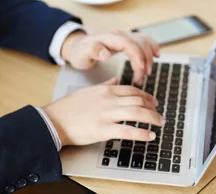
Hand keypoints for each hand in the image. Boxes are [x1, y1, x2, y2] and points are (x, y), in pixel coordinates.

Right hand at [43, 77, 164, 146]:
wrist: (54, 120)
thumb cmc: (68, 107)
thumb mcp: (87, 91)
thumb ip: (104, 85)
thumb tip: (115, 80)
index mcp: (105, 90)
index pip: (132, 90)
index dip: (146, 96)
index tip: (153, 102)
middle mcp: (109, 100)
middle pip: (138, 101)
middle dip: (153, 108)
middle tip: (159, 114)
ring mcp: (107, 114)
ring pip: (137, 113)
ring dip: (152, 118)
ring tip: (160, 124)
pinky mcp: (104, 129)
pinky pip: (128, 131)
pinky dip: (142, 133)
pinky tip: (150, 135)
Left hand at [61, 30, 159, 84]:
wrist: (78, 48)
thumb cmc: (80, 52)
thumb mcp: (82, 54)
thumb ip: (93, 51)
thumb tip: (105, 53)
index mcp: (109, 38)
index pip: (129, 43)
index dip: (138, 55)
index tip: (141, 69)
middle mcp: (118, 35)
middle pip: (139, 43)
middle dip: (144, 60)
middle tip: (141, 78)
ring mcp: (123, 37)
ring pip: (144, 42)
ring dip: (149, 57)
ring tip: (146, 73)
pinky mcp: (127, 41)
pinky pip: (143, 41)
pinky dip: (152, 47)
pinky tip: (156, 55)